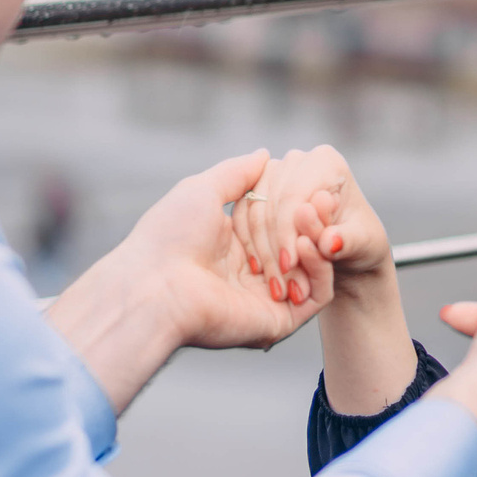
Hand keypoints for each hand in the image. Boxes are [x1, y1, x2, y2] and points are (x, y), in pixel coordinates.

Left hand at [47, 150, 330, 412]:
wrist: (154, 286)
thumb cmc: (169, 237)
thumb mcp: (203, 190)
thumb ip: (237, 173)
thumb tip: (263, 154)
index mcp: (233, 247)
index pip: (280, 223)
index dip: (296, 205)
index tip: (311, 186)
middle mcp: (252, 275)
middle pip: (300, 245)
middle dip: (312, 222)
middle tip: (322, 199)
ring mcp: (267, 299)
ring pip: (313, 269)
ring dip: (318, 240)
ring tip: (312, 215)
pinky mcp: (279, 321)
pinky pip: (317, 296)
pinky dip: (320, 269)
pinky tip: (308, 244)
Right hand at [233, 145, 390, 301]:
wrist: (347, 246)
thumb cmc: (360, 240)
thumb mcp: (364, 244)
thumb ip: (348, 241)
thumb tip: (329, 241)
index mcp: (325, 161)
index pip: (295, 196)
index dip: (288, 232)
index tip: (288, 266)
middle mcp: (296, 160)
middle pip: (270, 202)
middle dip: (273, 245)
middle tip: (280, 281)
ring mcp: (272, 172)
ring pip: (252, 210)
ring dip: (260, 249)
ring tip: (275, 282)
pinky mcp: (255, 190)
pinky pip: (240, 216)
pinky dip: (248, 244)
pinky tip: (260, 269)